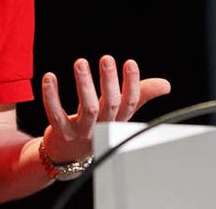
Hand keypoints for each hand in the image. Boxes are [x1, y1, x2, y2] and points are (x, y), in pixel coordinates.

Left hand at [39, 55, 170, 162]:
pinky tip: (49, 77)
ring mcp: (82, 132)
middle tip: (106, 59)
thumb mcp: (120, 113)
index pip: (130, 103)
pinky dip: (52, 97)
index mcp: (118, 120)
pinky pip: (56, 115)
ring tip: (80, 62)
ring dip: (84, 85)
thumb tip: (166, 85)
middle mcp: (103, 127)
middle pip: (109, 105)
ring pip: (87, 110)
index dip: (132, 84)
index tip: (130, 63)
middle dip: (109, 82)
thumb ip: (141, 96)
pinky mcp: (62, 134)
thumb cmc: (98, 127)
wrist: (69, 155)